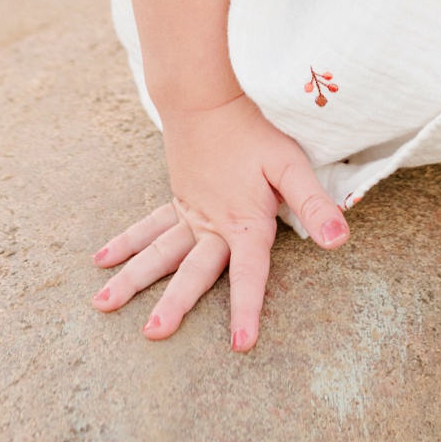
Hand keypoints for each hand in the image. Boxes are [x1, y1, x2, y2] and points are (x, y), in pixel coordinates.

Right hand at [90, 93, 348, 350]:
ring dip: (133, 279)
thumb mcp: (290, 164)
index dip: (248, 309)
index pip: (249, 274)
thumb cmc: (255, 129)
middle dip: (173, 304)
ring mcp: (189, 212)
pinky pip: (148, 226)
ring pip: (158, 253)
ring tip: (102, 304)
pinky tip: (103, 260)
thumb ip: (312, 204)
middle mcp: (212, 224)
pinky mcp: (178, 199)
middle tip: (153, 334)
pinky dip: (127, 243)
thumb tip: (338, 240)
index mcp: (243, 222)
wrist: (207, 96)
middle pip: (191, 271)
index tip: (240, 345)